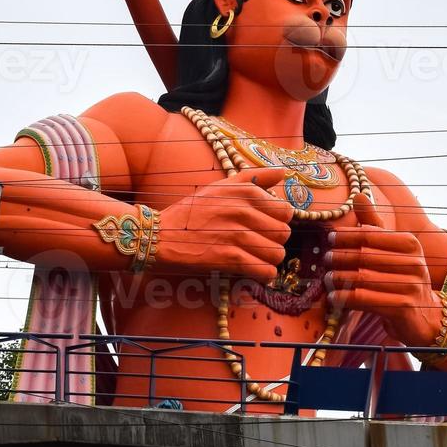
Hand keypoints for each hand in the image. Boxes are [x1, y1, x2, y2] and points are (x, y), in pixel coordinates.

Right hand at [159, 169, 292, 281]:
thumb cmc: (193, 210)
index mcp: (245, 192)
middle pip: (284, 233)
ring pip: (277, 254)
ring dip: (269, 259)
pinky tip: (254, 270)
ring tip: (257, 257)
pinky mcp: (227, 258)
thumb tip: (282, 172)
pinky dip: (263, 274)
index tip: (267, 225)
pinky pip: (264, 271)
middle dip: (275, 241)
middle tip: (260, 243)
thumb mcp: (222, 186)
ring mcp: (235, 235)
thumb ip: (255, 177)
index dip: (279, 221)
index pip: (286, 211)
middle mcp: (242, 211)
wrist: (160, 234)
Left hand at [325, 194, 435, 343]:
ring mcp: (411, 285)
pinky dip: (346, 298)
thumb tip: (359, 194)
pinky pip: (366, 300)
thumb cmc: (403, 278)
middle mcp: (414, 262)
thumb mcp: (393, 249)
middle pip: (365, 256)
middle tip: (324, 258)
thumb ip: (375, 224)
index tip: (330, 238)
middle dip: (341, 257)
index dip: (347, 235)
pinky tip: (334, 297)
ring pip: (363, 278)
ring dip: (340, 278)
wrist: (427, 315)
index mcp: (410, 243)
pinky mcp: (404, 307)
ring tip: (327, 278)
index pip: (371, 234)